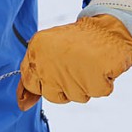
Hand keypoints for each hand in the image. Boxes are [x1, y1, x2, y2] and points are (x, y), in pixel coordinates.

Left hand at [17, 14, 131, 109]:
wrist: (109, 26)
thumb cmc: (79, 40)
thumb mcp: (50, 49)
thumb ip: (34, 76)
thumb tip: (22, 106)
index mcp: (35, 52)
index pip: (29, 82)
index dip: (44, 82)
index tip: (56, 75)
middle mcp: (47, 65)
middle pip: (52, 95)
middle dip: (65, 86)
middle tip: (76, 65)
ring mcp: (69, 74)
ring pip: (77, 96)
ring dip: (86, 84)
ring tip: (90, 63)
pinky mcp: (93, 80)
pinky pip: (98, 92)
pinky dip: (103, 82)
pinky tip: (102, 66)